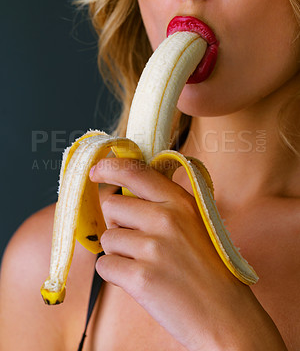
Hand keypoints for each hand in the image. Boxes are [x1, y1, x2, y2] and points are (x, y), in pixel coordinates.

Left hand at [89, 158, 286, 350]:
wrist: (226, 315)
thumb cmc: (210, 269)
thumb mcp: (196, 223)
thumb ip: (165, 204)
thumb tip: (125, 194)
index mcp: (181, 202)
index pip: (135, 172)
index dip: (110, 167)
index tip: (97, 171)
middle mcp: (166, 219)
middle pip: (112, 205)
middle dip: (117, 222)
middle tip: (137, 240)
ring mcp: (153, 248)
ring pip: (106, 238)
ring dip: (118, 251)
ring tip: (144, 264)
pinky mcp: (140, 278)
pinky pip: (104, 266)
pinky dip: (115, 274)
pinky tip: (140, 280)